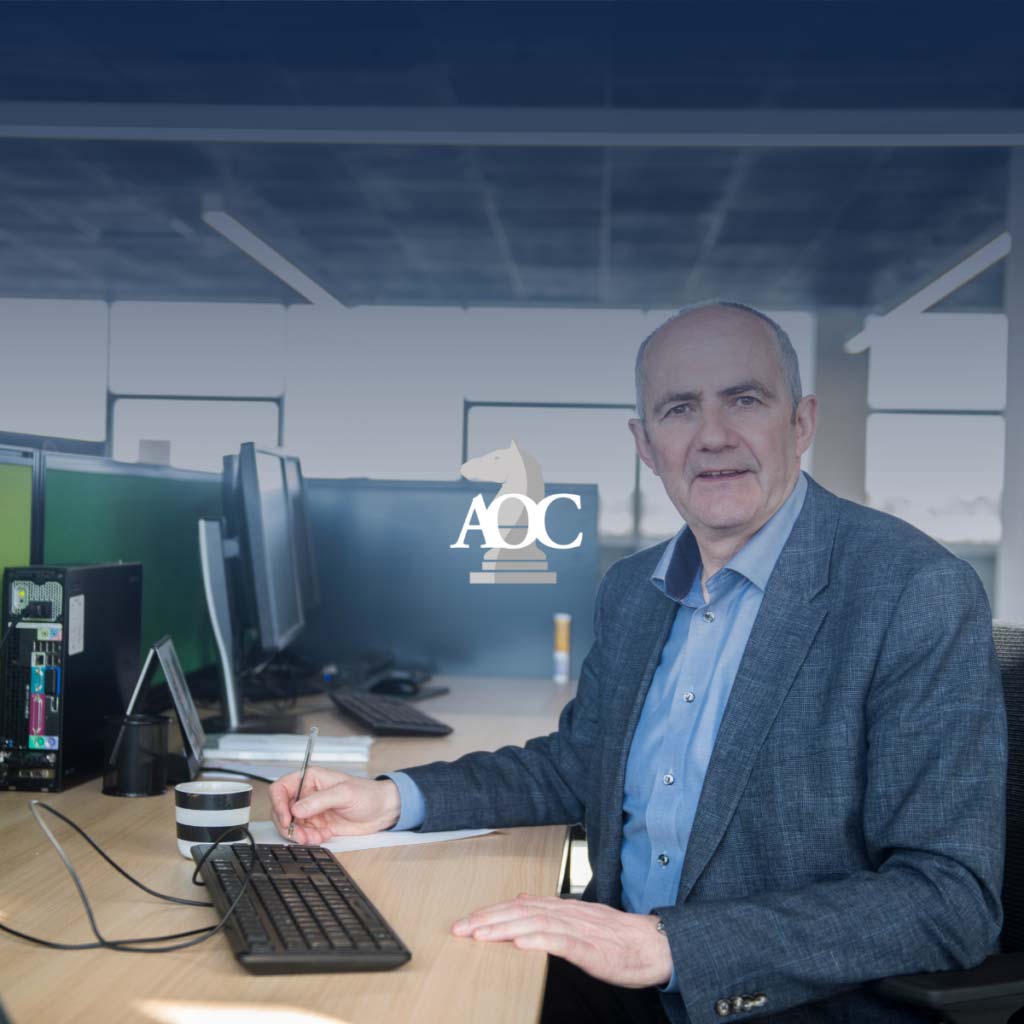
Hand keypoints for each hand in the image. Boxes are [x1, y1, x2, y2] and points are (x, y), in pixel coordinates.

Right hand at [268, 767, 400, 843]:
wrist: (382, 811)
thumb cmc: (368, 794)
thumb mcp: (344, 793)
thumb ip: (319, 800)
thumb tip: (296, 809)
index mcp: (310, 778)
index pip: (281, 788)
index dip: (278, 804)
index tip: (286, 819)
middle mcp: (307, 794)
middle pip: (282, 810)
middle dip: (289, 825)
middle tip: (300, 835)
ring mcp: (311, 811)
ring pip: (291, 825)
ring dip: (299, 835)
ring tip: (315, 837)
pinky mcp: (317, 825)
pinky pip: (303, 834)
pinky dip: (309, 839)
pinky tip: (324, 836)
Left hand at [452, 894, 672, 988]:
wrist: (653, 945)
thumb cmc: (617, 938)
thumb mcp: (580, 920)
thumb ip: (550, 910)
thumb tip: (521, 901)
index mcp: (562, 908)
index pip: (519, 906)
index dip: (491, 911)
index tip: (466, 920)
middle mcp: (566, 914)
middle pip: (521, 912)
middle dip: (488, 919)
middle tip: (461, 928)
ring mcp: (578, 930)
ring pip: (535, 924)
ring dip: (504, 928)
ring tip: (480, 935)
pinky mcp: (590, 948)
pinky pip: (561, 942)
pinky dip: (538, 941)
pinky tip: (520, 943)